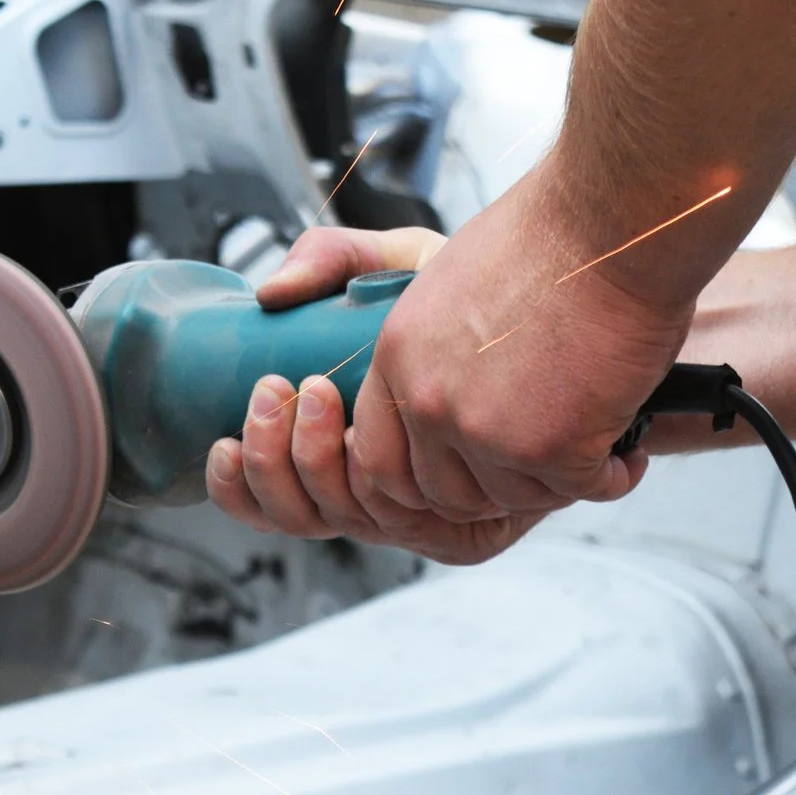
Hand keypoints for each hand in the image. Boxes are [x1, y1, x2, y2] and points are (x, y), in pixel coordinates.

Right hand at [211, 226, 547, 563]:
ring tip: (310, 397)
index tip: (226, 428)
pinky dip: (365, 492)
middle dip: (270, 461)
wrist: (569, 312)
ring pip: (338, 520)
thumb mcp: (400, 267)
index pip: (273, 495)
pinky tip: (352, 444)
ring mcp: (421, 519)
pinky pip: (400, 529)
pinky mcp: (465, 534)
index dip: (241, 477)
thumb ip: (333, 260)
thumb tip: (268, 294)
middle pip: (298, 514)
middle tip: (273, 394)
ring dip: (305, 467)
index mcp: (353, 453)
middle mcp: (383, 497)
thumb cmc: (487, 295)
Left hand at [342, 163, 693, 522]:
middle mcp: (432, 400)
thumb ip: (429, 350)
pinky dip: (612, 475)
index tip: (465, 469)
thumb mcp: (447, 278)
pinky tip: (626, 452)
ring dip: (556, 480)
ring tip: (589, 443)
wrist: (614, 219)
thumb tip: (431, 391)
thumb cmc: (552, 235)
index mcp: (400, 356)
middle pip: (445, 494)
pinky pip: (581, 490)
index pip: (380, 460)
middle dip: (495, 487)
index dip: (425, 476)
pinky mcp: (552, 449)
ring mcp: (488, 432)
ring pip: (515, 497)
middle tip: (536, 463)